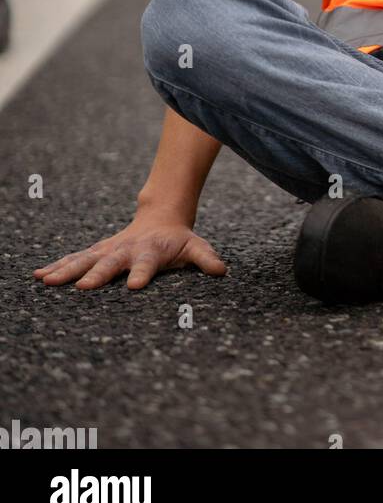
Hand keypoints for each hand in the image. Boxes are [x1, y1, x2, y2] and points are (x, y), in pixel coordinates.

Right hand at [31, 209, 227, 290]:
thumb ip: (206, 258)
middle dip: (98, 274)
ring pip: (86, 260)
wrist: (161, 215)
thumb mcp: (195, 246)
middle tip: (84, 287)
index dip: (142, 273)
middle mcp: (126, 250)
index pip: (147, 264)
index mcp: (151, 251)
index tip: (134, 286)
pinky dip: (58, 266)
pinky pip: (75, 259)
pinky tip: (40, 275)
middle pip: (111, 263)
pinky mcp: (97, 252)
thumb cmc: (178, 239)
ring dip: (68, 270)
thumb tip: (221, 271)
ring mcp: (109, 250)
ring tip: (48, 281)